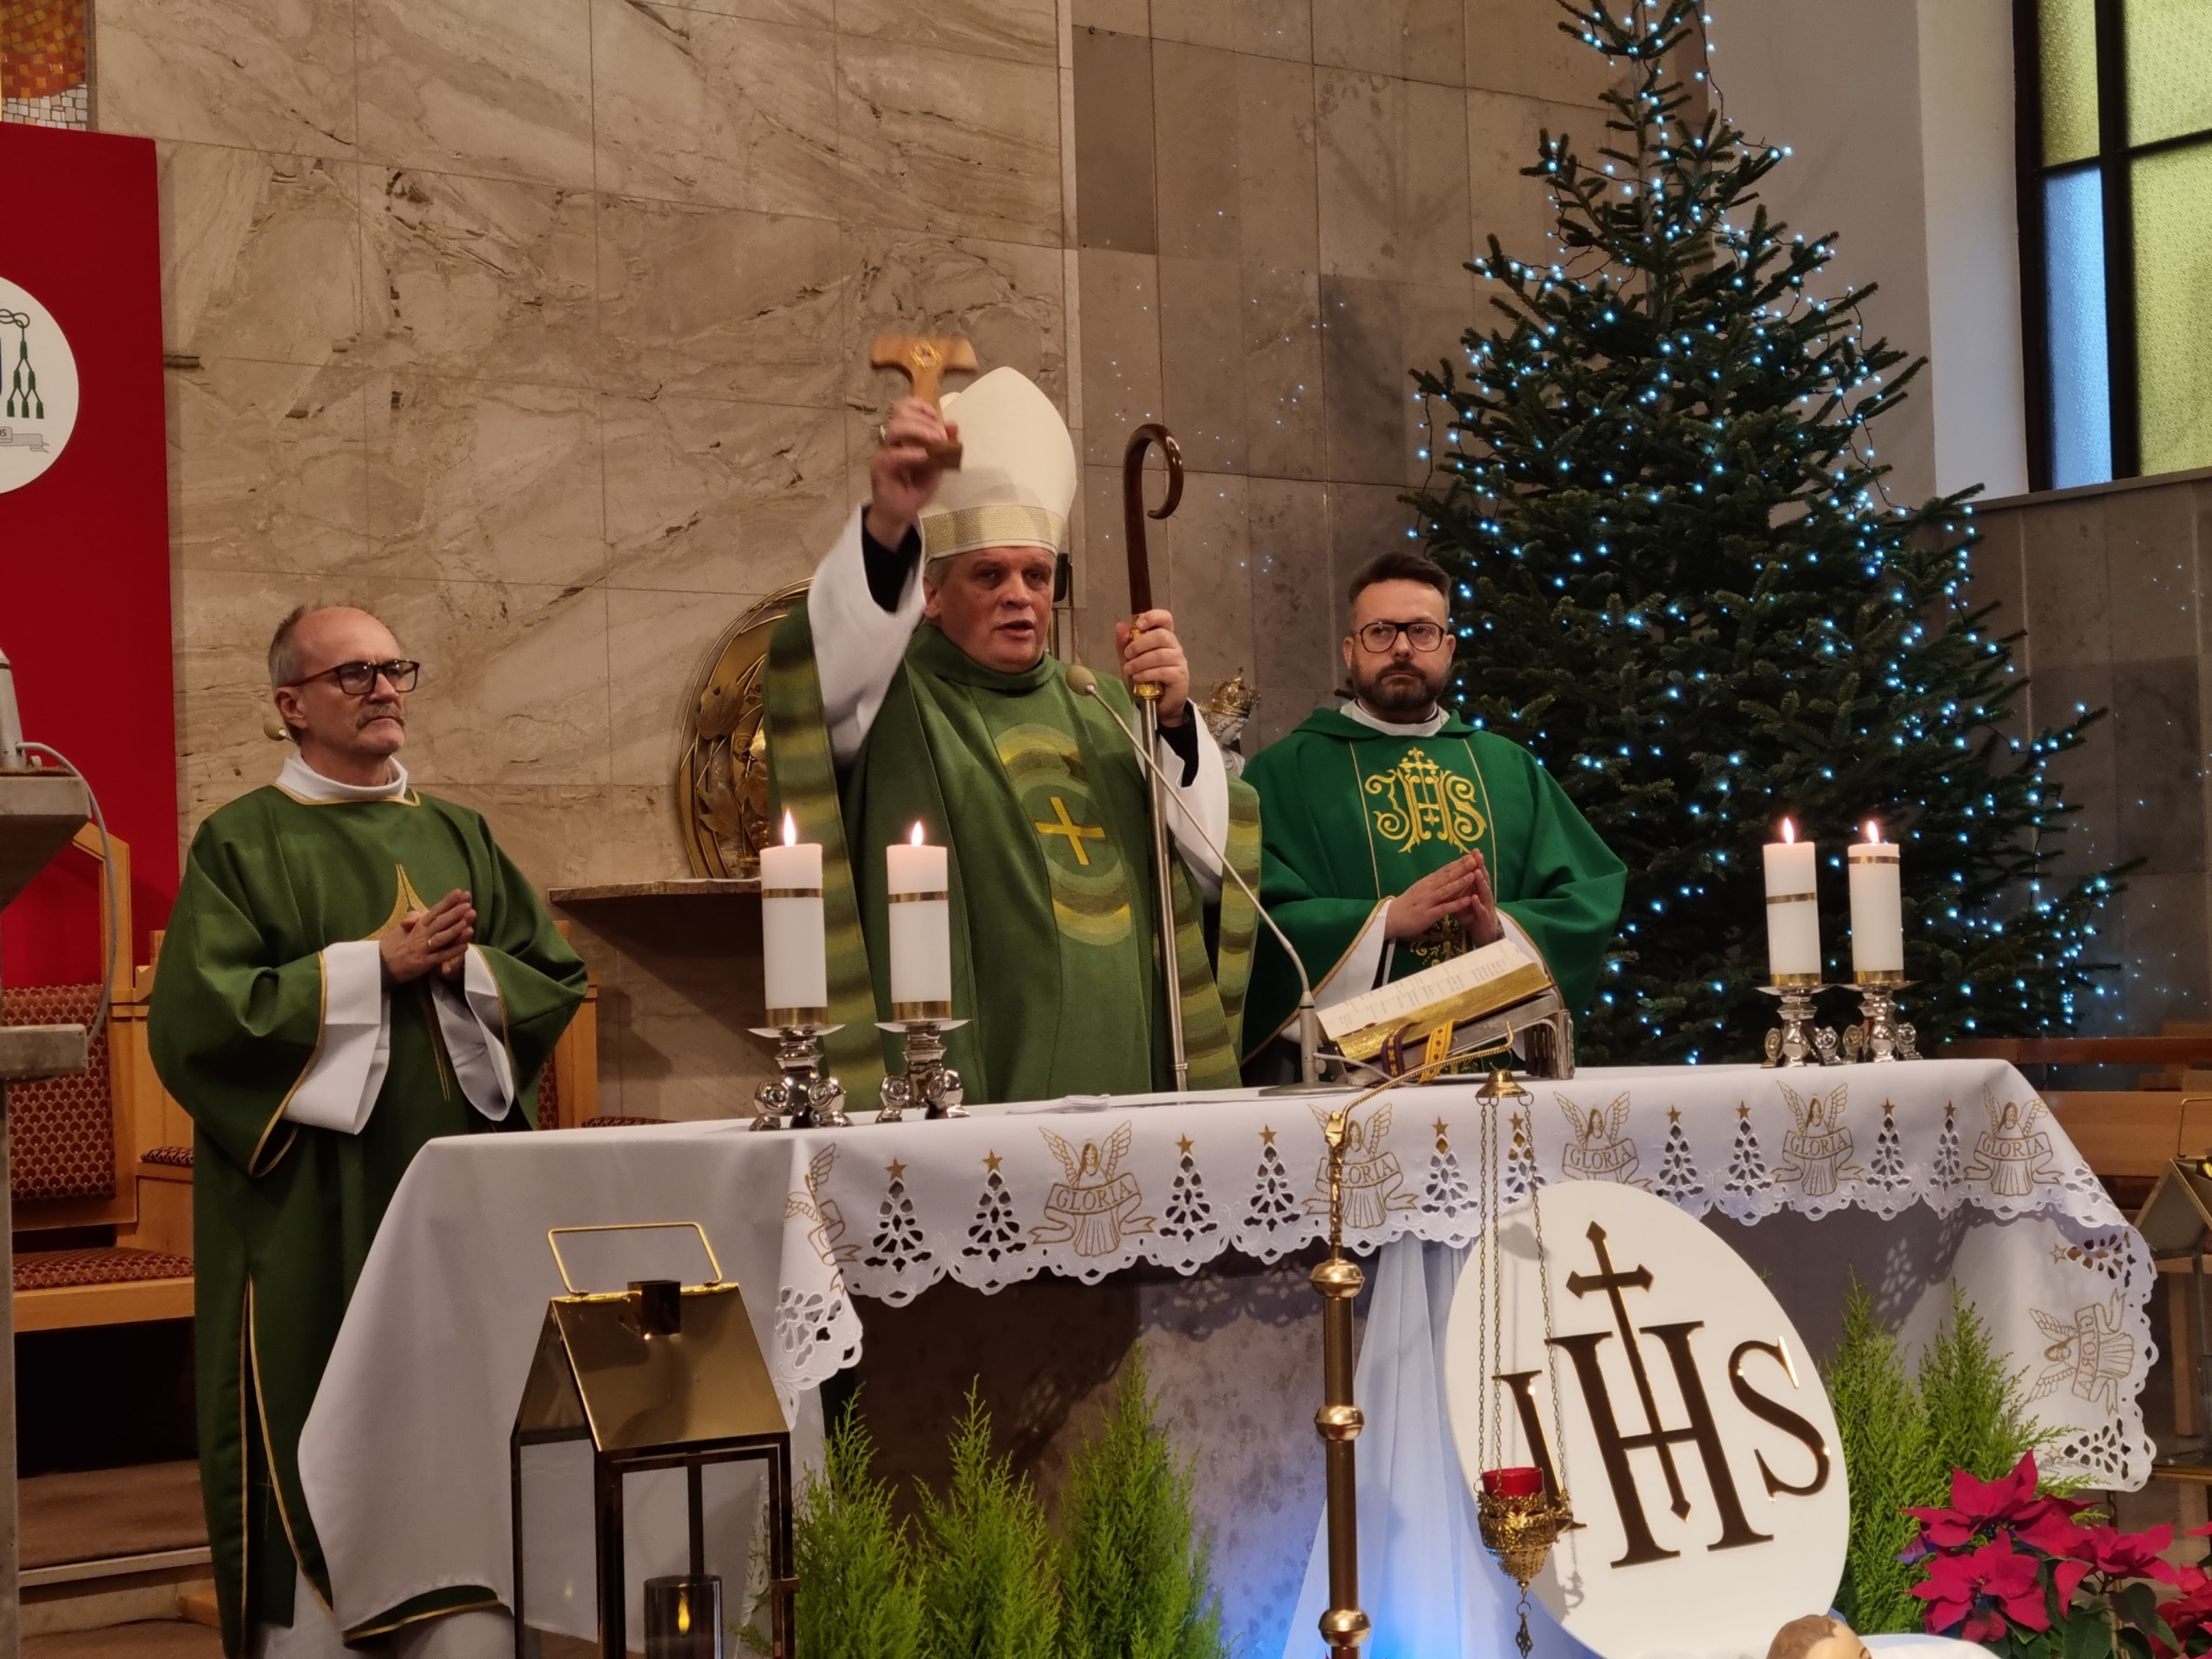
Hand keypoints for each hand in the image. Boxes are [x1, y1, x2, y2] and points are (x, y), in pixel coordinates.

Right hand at [379, 889, 474, 983]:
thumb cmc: (396, 944)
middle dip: (454, 913)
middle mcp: (420, 935)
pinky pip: (440, 956)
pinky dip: (452, 951)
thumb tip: (421, 912)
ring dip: (454, 930)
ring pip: (440, 938)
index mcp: (417, 925)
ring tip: (468, 922)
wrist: (381, 963)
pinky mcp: (424, 963)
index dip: (447, 902)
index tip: (460, 892)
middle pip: (439, 922)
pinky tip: (465, 946)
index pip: (434, 911)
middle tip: (467, 904)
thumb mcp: (405, 927)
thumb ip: (415, 918)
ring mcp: (423, 949)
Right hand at [863, 397, 957, 548]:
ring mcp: (884, 452)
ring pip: (895, 429)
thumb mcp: (937, 465)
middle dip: (924, 420)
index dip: (919, 406)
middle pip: (899, 412)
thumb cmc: (915, 488)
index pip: (903, 407)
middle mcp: (892, 440)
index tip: (936, 416)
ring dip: (918, 431)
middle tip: (940, 436)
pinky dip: (911, 453)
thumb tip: (953, 425)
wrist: (899, 512)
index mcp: (903, 436)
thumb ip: (944, 445)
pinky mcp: (880, 468)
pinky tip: (924, 457)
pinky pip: (893, 455)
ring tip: (936, 442)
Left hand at [1115, 608, 1190, 725]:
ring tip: (1130, 670)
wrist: (1156, 706)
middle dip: (1140, 644)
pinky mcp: (1180, 677)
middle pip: (1162, 635)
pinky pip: (1164, 671)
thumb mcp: (1129, 661)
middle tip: (1128, 654)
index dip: (1153, 616)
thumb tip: (1120, 625)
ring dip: (1141, 662)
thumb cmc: (1145, 681)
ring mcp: (1179, 662)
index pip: (1165, 619)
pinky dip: (1147, 673)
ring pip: (1161, 654)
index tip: (1138, 624)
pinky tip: (1138, 678)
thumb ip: (1124, 644)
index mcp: (1163, 638)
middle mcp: (1174, 647)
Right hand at [1383, 853, 1503, 944]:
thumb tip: (1446, 876)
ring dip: (1461, 882)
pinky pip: (1444, 908)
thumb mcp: (1418, 891)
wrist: (1388, 919)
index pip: (1444, 870)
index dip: (1458, 862)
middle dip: (1462, 867)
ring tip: (1474, 875)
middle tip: (1476, 858)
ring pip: (1446, 890)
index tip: (1470, 854)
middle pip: (1447, 876)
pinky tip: (1467, 900)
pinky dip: (1457, 904)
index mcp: (1426, 882)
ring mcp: (1427, 901)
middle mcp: (1427, 889)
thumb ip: (1432, 885)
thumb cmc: (1405, 906)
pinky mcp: (1427, 915)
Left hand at [1463, 850, 1502, 946]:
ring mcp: (1486, 907)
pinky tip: (1474, 898)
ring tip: (1477, 872)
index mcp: (1477, 890)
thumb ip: (1460, 887)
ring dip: (1481, 882)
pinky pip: (1480, 911)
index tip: (1472, 850)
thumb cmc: (1472, 915)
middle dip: (1480, 867)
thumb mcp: (1464, 899)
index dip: (1474, 863)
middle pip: (1482, 879)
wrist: (1483, 934)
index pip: (1476, 874)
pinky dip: (1477, 904)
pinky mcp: (1484, 919)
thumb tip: (1452, 874)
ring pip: (1484, 893)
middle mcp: (1484, 895)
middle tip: (1478, 855)